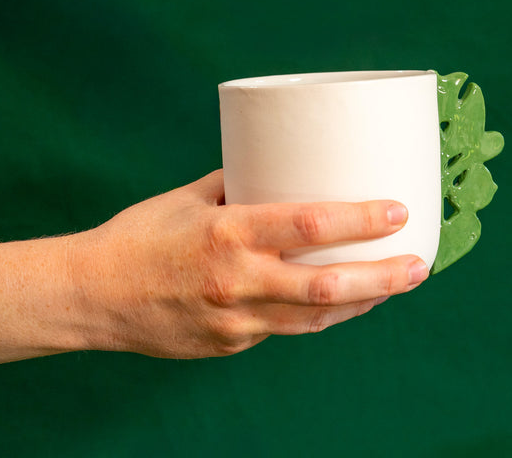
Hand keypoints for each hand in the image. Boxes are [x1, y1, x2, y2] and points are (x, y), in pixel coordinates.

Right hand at [70, 170, 428, 357]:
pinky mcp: (228, 345)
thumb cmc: (139, 235)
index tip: (398, 211)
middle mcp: (237, 280)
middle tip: (419, 265)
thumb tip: (278, 166)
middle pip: (327, 287)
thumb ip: (238, 185)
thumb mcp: (189, 197)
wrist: (92, 295)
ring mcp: (235, 321)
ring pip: (315, 319)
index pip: (309, 226)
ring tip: (395, 284)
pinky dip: (317, 316)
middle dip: (383, 277)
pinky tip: (341, 303)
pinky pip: (283, 330)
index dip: (360, 220)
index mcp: (228, 233)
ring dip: (362, 303)